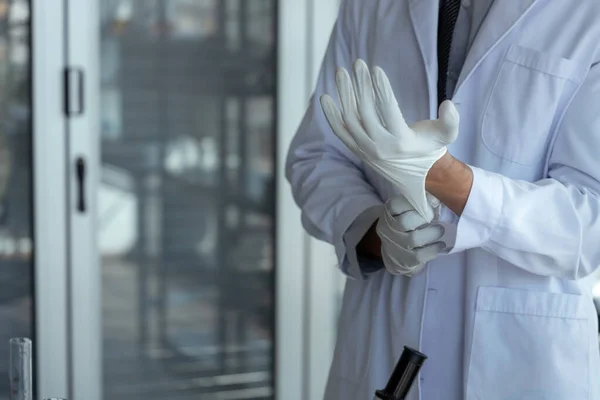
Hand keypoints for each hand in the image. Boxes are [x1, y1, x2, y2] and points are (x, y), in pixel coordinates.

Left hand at [320, 59, 459, 221]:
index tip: (375, 69)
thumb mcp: (446, 135)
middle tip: (357, 64)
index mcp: (402, 142)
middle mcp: (381, 148)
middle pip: (365, 114)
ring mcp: (366, 151)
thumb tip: (448, 104)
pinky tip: (325, 98)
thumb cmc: (431, 148)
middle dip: (359, 86)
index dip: (382, 89)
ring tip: (341, 72)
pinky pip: (341, 132)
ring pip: (350, 120)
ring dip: (344, 95)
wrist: (418, 175)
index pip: (388, 112)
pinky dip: (332, 116)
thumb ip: (451, 121)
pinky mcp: (358, 151)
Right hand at [376, 195, 445, 275]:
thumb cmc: (406, 226)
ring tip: (439, 231)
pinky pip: (419, 256)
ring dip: (432, 234)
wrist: (395, 252)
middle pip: (405, 222)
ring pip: (413, 239)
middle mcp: (387, 229)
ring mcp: (394, 246)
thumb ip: (419, 204)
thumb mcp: (407, 211)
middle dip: (424, 218)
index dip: (414, 203)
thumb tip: (436, 200)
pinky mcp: (403, 260)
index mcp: (387, 213)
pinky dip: (433, 249)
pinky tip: (439, 245)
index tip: (429, 203)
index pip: (395, 205)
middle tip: (434, 217)